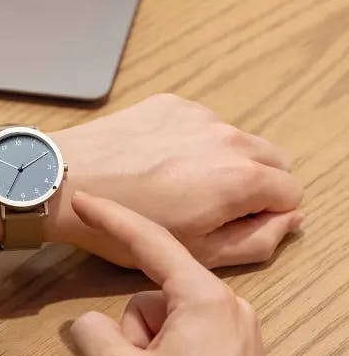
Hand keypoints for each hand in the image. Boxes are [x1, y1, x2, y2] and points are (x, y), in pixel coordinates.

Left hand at [48, 93, 302, 267]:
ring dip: (221, 162)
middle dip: (254, 185)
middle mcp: (228, 136)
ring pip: (234, 141)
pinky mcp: (170, 103)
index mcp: (241, 177)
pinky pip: (200, 124)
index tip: (234, 225)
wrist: (65, 180)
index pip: (290, 192)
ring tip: (174, 184)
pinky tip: (155, 161)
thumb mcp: (196, 252)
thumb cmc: (126, 224)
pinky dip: (191, 142)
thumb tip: (288, 219)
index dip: (268, 215)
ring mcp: (197, 115)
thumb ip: (256, 239)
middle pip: (271, 160)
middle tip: (209, 207)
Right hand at [69, 192, 268, 355]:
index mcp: (205, 299)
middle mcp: (226, 306)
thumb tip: (91, 323)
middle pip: (151, 297)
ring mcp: (233, 329)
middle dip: (131, 332)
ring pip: (163, 321)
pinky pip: (183, 337)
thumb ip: (94, 335)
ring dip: (146, 351)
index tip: (85, 199)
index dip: (112, 217)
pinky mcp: (233, 350)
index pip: (149, 242)